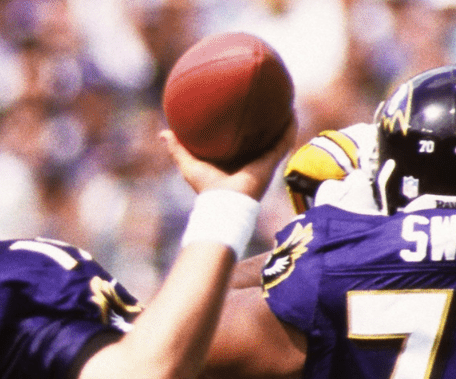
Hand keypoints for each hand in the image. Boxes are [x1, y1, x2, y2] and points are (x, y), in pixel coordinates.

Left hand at [164, 114, 299, 200]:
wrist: (224, 202)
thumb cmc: (206, 187)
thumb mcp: (189, 163)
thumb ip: (178, 147)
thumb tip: (163, 132)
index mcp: (233, 159)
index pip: (239, 139)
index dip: (241, 125)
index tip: (242, 107)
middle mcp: (250, 159)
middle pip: (260, 136)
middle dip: (265, 120)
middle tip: (267, 99)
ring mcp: (263, 161)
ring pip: (277, 137)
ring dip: (282, 120)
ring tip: (286, 101)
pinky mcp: (271, 162)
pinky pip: (284, 142)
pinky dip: (290, 128)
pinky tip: (292, 112)